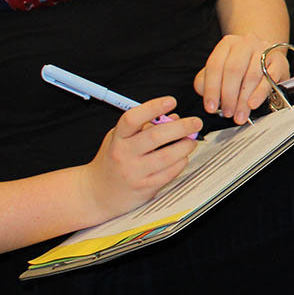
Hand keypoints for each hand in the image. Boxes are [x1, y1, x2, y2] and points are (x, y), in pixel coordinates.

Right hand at [81, 98, 201, 220]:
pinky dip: (180, 162)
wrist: (97, 193)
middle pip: (155, 136)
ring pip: (167, 156)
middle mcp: (123, 154)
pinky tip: (183, 157)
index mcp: (117, 138)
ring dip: (185, 146)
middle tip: (196, 122)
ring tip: (192, 140)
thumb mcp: (121, 138)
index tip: (171, 101)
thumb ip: (144, 126)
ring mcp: (134, 172)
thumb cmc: (113, 161)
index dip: (153, 107)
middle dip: (181, 127)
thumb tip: (174, 117)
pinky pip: (169, 173)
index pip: (132, 119)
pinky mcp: (144, 188)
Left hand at [195, 33, 284, 122]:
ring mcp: (264, 50)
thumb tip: (207, 95)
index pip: (215, 65)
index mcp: (227, 44)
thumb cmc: (242, 66)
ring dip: (243, 99)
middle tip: (227, 113)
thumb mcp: (221, 70)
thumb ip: (207, 81)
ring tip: (239, 114)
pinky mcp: (279, 60)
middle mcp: (246, 43)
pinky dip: (260, 93)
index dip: (211, 89)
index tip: (210, 107)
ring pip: (251, 75)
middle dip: (228, 96)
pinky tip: (253, 104)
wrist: (267, 57)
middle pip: (233, 70)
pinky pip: (270, 77)